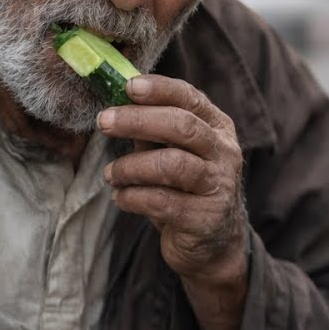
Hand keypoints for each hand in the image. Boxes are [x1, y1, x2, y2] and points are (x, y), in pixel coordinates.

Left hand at [99, 74, 247, 283]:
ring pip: (172, 165)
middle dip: (138, 120)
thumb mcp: (175, 153)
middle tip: (104, 122)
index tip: (128, 86)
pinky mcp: (205, 218)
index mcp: (218, 128)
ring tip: (111, 174)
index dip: (160, 90)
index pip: (191, 99)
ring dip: (131, 166)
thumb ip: (153, 131)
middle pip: (183, 127)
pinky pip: (162, 202)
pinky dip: (133, 197)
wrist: (215, 243)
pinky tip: (121, 198)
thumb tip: (116, 106)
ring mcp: (218, 186)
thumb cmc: (187, 189)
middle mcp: (224, 153)